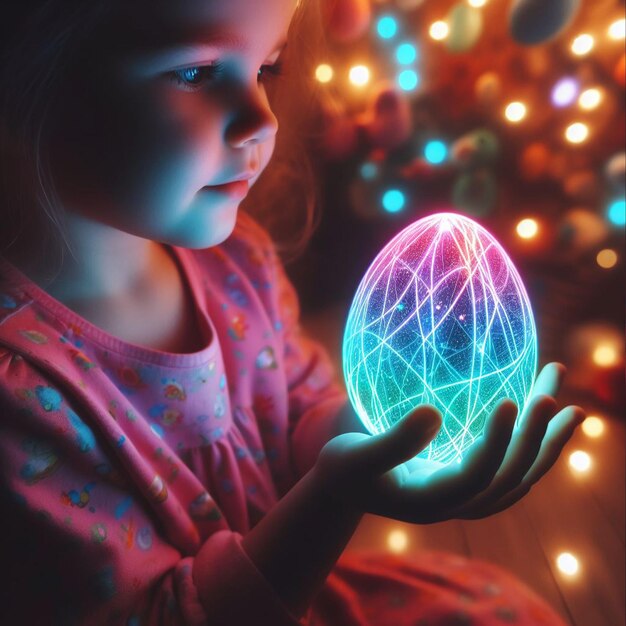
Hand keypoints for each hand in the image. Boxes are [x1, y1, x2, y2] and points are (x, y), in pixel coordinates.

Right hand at [314, 363, 584, 523]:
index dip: (496, 444)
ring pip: (520, 477)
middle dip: (535, 438)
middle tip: (551, 394)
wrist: (348, 487)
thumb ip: (392, 442)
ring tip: (575, 409)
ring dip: (548, 443)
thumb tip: (432, 414)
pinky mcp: (470, 484)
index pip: (475, 477)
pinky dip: (537, 449)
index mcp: (429, 500)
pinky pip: (513, 472)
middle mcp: (457, 505)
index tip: (510, 401)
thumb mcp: (354, 455)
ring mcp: (467, 498)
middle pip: (509, 478)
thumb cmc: (345, 468)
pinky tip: (549, 423)